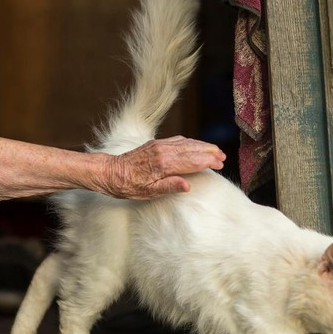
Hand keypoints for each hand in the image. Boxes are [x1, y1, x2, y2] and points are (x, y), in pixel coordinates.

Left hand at [102, 136, 224, 198]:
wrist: (110, 172)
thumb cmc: (128, 185)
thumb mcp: (148, 192)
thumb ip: (169, 186)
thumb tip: (187, 185)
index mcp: (163, 164)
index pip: (192, 161)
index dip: (207, 161)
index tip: (219, 164)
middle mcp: (163, 151)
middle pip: (192, 149)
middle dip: (209, 152)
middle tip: (222, 157)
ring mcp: (159, 145)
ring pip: (186, 142)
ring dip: (201, 145)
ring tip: (214, 150)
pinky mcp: (155, 144)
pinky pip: (177, 140)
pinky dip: (190, 142)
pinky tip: (195, 145)